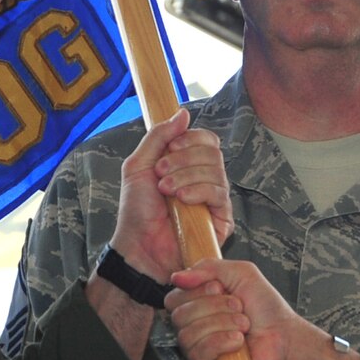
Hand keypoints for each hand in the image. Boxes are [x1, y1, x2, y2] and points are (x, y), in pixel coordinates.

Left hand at [108, 110, 231, 281]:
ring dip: (186, 176)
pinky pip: (220, 194)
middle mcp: (205, 179)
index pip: (207, 140)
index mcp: (189, 165)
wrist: (138, 247)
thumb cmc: (137, 211)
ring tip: (165, 190)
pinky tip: (181, 199)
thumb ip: (158, 137)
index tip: (170, 148)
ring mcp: (215, 200)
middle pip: (213, 152)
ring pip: (217, 171)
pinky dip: (198, 191)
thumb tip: (183, 113)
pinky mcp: (222, 219)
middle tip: (160, 174)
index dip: (191, 139)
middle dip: (184, 159)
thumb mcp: (138, 166)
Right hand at [168, 261, 359, 359]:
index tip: (219, 288)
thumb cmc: (268, 311)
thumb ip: (208, 267)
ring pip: (187, 334)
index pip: (174, 298)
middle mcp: (195, 330)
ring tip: (244, 326)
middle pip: (179, 315)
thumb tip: (177, 277)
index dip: (195, 290)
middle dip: (214, 306)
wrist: (287, 339)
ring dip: (222, 324)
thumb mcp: (241, 275)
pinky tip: (238, 342)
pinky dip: (220, 342)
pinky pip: (197, 354)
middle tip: (239, 308)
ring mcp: (199, 354)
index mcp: (198, 308)